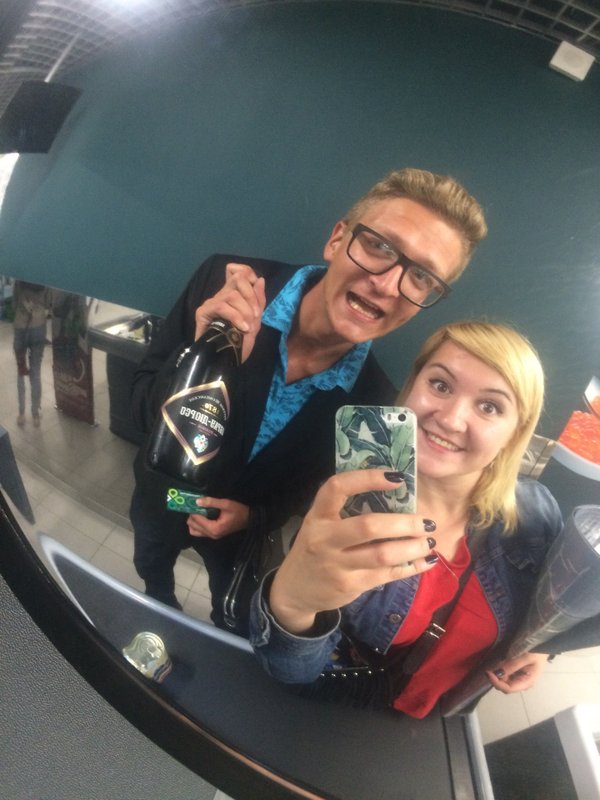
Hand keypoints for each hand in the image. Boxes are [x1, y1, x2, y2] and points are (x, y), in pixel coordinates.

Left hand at [187, 497, 249, 539]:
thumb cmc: (238, 511)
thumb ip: (211, 502)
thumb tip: (197, 501)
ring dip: (193, 521)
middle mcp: (211, 534)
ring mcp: (212, 536)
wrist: (248, 519)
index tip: (193, 502)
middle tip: (195, 506)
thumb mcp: (226, 504)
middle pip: (192, 526)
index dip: (193, 510)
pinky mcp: (214, 535)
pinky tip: (202, 516)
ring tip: (198, 511)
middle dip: (192, 516)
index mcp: (214, 528)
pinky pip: (199, 532)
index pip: (196, 520)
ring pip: (194, 531)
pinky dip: (197, 525)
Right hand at [194, 263, 265, 361]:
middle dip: (252, 296)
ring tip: (248, 327)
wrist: (225, 361)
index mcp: (234, 295)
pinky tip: (242, 328)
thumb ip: (258, 301)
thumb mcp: (254, 321)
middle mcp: (221, 295)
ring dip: (245, 311)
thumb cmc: (239, 343)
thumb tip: (260, 280)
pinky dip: (235, 316)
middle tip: (255, 317)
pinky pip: (221, 306)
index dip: (249, 274)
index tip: (256, 288)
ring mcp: (211, 303)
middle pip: (238, 278)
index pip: (239, 271)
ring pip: (232, 294)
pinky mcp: (203, 312)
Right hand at [269, 469, 438, 634]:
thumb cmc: (316, 547)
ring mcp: (337, 565)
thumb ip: (346, 510)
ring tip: (429, 541)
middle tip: (427, 521)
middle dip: (404, 523)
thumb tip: (394, 492)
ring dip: (412, 547)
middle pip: (368, 526)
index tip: (397, 477)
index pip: (337, 488)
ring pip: (382, 554)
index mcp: (317, 516)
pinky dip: (411, 567)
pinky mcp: (350, 586)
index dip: (367, 479)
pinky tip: (425, 561)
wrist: (295, 590)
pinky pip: (386, 575)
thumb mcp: (320, 524)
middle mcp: (324, 539)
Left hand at [486, 652, 547, 693]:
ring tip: (491, 665)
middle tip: (488, 667)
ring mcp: (519, 678)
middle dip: (495, 679)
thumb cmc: (537, 652)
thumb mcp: (526, 657)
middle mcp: (522, 683)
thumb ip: (512, 665)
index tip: (488, 672)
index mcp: (526, 682)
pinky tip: (496, 664)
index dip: (497, 682)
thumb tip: (498, 673)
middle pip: (504, 686)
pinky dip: (499, 671)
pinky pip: (505, 675)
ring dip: (496, 675)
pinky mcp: (516, 673)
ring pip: (504, 681)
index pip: (508, 689)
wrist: (543, 646)